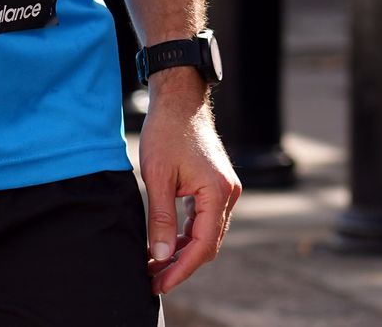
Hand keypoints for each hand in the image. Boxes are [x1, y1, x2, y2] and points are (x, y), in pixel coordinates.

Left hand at [139, 83, 240, 295]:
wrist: (178, 98)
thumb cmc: (166, 131)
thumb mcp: (158, 176)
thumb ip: (161, 219)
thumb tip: (160, 256)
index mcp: (217, 192)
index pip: (202, 246)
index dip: (180, 269)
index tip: (159, 283)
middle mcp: (228, 193)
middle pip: (208, 243)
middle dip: (180, 264)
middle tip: (153, 278)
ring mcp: (225, 188)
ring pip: (207, 232)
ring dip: (183, 250)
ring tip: (156, 263)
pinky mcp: (217, 184)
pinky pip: (206, 218)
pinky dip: (188, 232)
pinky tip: (169, 241)